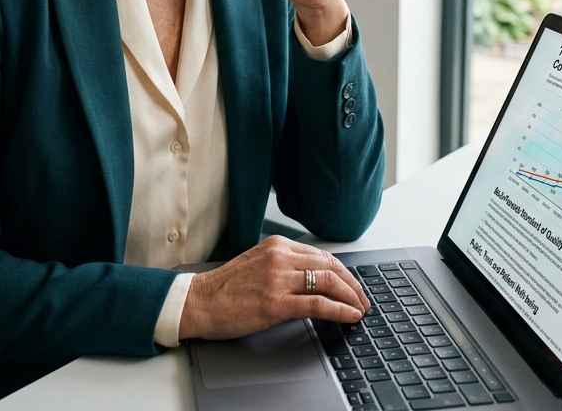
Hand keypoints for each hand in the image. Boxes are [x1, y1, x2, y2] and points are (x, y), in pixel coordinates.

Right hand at [178, 236, 369, 340]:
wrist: (199, 302)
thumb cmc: (225, 288)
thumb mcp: (257, 264)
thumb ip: (284, 265)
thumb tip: (313, 277)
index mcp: (277, 245)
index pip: (322, 255)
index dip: (344, 272)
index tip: (352, 285)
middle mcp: (280, 257)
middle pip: (331, 267)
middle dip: (353, 285)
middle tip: (362, 300)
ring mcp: (278, 279)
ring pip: (328, 283)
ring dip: (351, 297)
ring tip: (360, 309)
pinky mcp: (276, 302)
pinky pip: (318, 304)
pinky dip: (340, 310)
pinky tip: (350, 316)